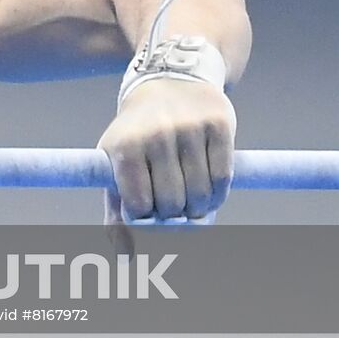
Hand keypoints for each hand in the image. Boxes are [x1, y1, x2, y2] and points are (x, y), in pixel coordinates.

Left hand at [97, 79, 235, 242]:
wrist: (168, 80)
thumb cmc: (136, 134)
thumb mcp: (114, 164)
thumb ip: (115, 211)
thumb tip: (126, 257)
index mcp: (124, 147)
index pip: (139, 206)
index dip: (146, 217)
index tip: (148, 211)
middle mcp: (156, 135)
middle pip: (172, 204)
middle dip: (174, 215)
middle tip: (173, 209)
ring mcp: (189, 128)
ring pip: (202, 194)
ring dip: (199, 209)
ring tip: (192, 203)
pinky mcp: (219, 124)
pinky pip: (223, 178)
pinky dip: (218, 194)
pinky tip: (209, 192)